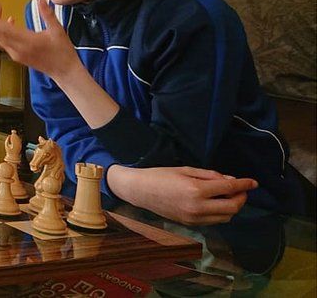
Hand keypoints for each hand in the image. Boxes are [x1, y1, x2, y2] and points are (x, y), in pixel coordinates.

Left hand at [0, 0, 80, 80]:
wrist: (64, 71)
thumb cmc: (62, 50)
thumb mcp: (57, 30)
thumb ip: (47, 14)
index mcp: (27, 42)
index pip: (4, 30)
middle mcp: (18, 49)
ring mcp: (16, 54)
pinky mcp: (17, 56)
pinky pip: (5, 42)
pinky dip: (3, 30)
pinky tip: (10, 20)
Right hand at [107, 165, 256, 224]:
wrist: (140, 191)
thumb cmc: (161, 175)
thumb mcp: (186, 170)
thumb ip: (210, 175)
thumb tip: (230, 180)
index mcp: (196, 190)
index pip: (229, 188)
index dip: (244, 184)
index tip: (254, 182)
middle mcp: (198, 207)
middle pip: (232, 207)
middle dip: (241, 198)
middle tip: (241, 189)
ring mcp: (194, 218)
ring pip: (226, 217)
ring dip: (232, 207)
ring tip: (228, 196)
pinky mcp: (191, 224)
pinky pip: (214, 221)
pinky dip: (221, 212)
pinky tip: (216, 203)